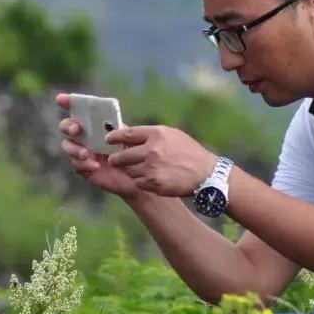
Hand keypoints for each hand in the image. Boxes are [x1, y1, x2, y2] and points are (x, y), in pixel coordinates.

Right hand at [55, 93, 140, 199]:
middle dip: (68, 126)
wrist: (137, 174)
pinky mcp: (83, 168)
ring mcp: (82, 151)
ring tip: (85, 154)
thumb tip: (109, 127)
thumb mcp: (129, 137)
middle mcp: (84, 135)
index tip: (60, 99)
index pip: (78, 109)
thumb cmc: (133, 151)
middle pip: (67, 126)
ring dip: (73, 148)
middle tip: (75, 130)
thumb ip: (118, 130)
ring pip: (68, 146)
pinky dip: (84, 164)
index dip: (68, 102)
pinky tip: (95, 166)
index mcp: (94, 122)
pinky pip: (77, 165)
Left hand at [103, 124, 218, 197]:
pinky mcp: (154, 183)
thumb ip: (150, 134)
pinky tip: (147, 179)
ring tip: (137, 170)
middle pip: (122, 155)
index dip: (114, 137)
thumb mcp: (172, 135)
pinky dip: (140, 181)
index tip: (107, 139)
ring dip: (130, 171)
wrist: (206, 173)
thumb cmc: (189, 152)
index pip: (127, 134)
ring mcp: (152, 167)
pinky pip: (137, 182)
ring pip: (129, 171)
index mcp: (156, 134)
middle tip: (114, 160)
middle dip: (116, 159)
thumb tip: (127, 131)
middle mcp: (152, 150)